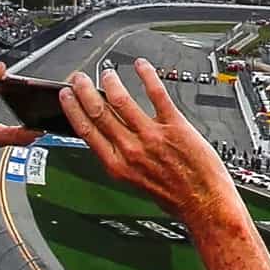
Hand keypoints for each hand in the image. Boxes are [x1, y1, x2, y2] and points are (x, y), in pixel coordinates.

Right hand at [68, 57, 236, 222]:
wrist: (203, 203)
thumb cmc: (174, 196)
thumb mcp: (135, 182)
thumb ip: (121, 159)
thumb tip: (110, 138)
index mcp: (117, 165)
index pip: (86, 131)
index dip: (72, 109)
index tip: (66, 96)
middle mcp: (131, 150)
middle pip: (99, 113)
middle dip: (85, 91)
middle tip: (79, 78)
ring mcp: (152, 136)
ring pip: (122, 102)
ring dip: (111, 82)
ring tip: (107, 72)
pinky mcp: (175, 126)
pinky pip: (156, 95)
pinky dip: (147, 76)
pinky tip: (141, 66)